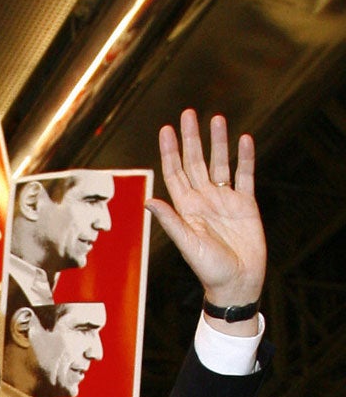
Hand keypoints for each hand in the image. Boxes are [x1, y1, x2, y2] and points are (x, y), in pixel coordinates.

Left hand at [148, 110, 264, 312]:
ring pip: (220, 163)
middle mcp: (204, 200)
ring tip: (217, 118)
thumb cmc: (210, 270)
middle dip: (191, 138)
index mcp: (187, 209)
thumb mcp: (188, 244)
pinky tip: (244, 140)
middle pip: (196, 162)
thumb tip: (149, 202)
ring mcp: (225, 201)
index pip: (175, 174)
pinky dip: (245, 157)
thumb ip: (171, 222)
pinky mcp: (246, 205)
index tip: (166, 129)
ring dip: (218, 142)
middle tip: (188, 113)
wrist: (238, 283)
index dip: (170, 151)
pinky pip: (245, 176)